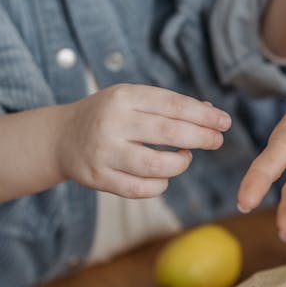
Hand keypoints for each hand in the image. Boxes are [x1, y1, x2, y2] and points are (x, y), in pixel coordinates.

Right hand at [58, 84, 230, 197]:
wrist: (61, 137)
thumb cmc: (110, 116)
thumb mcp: (134, 99)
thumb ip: (170, 106)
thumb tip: (212, 114)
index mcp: (124, 97)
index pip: (173, 105)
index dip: (204, 115)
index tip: (224, 122)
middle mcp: (113, 123)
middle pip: (169, 133)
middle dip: (201, 138)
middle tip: (217, 141)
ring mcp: (104, 152)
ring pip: (157, 165)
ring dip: (181, 163)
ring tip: (185, 157)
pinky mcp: (99, 178)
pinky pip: (141, 189)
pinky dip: (161, 184)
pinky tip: (164, 175)